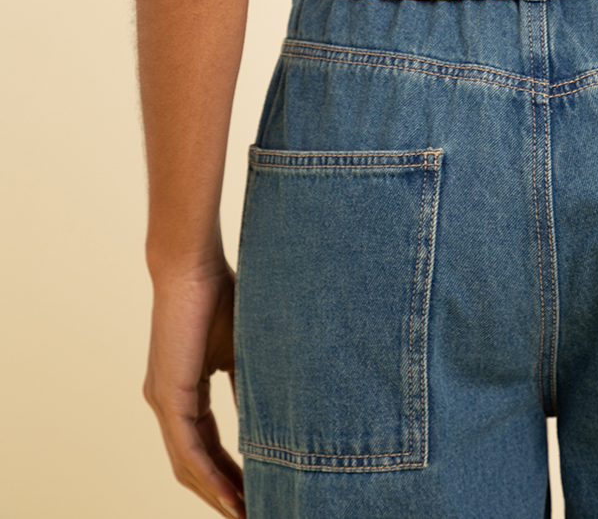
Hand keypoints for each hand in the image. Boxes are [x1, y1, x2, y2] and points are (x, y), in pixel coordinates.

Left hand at [143, 261, 244, 517]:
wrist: (194, 264)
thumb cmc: (221, 295)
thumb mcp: (243, 351)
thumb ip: (248, 387)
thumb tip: (273, 420)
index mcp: (183, 390)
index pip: (205, 445)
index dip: (230, 473)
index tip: (257, 491)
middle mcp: (166, 401)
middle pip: (194, 464)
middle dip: (225, 492)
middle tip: (254, 511)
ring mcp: (163, 400)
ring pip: (188, 464)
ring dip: (217, 493)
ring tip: (246, 512)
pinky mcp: (167, 395)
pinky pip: (187, 450)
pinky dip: (210, 476)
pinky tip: (231, 495)